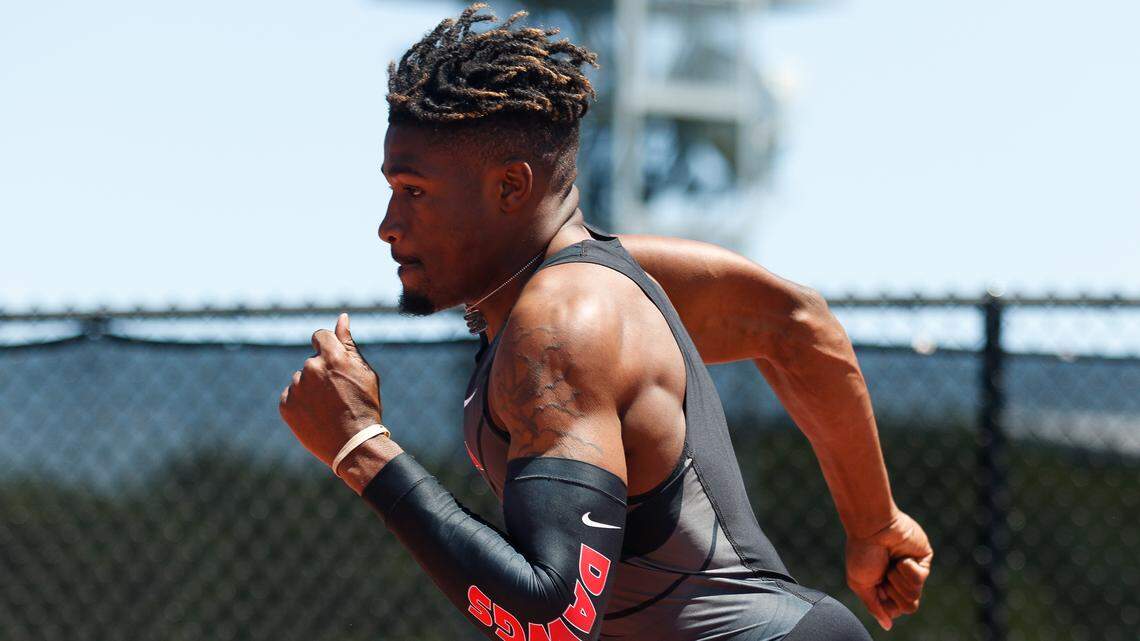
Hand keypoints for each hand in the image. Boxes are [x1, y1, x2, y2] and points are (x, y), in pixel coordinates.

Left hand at [279, 313, 382, 467]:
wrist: (354, 445)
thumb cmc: (364, 406)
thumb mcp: (364, 372)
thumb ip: (348, 343)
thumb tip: (341, 318)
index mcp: (332, 356)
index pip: (319, 336)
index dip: (327, 348)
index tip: (334, 363)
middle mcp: (310, 368)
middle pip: (311, 361)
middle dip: (322, 372)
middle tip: (338, 394)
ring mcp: (296, 387)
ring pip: (301, 380)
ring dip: (311, 388)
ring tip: (328, 408)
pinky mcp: (286, 405)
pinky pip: (291, 396)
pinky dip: (301, 403)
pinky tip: (317, 415)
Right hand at [845, 510, 932, 630]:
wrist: (872, 528)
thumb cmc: (862, 552)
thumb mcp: (860, 584)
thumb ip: (874, 606)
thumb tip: (887, 626)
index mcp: (885, 586)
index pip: (895, 611)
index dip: (887, 603)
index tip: (877, 586)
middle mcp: (900, 580)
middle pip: (909, 607)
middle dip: (894, 592)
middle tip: (884, 574)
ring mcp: (913, 570)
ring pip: (915, 594)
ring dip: (898, 579)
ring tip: (891, 562)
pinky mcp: (924, 560)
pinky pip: (920, 579)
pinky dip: (907, 568)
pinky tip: (901, 556)